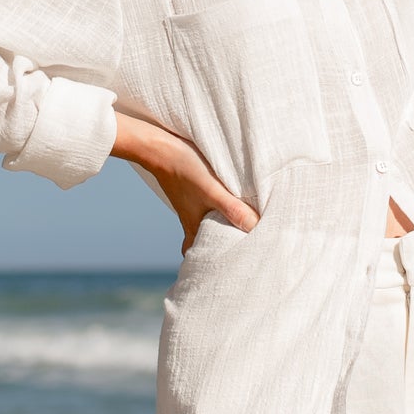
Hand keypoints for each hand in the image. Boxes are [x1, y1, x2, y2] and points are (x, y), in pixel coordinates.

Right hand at [111, 112, 259, 256]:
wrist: (158, 145)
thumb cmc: (185, 169)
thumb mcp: (212, 190)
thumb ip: (232, 209)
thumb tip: (255, 228)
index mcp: (193, 226)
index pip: (198, 255)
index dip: (209, 265)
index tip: (225, 269)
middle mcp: (189, 219)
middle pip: (201, 242)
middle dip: (215, 248)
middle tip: (236, 252)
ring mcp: (189, 204)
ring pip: (203, 224)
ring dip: (217, 227)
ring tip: (237, 228)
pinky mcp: (190, 189)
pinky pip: (203, 207)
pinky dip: (213, 210)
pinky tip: (225, 200)